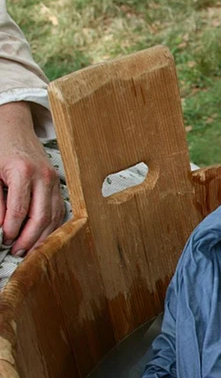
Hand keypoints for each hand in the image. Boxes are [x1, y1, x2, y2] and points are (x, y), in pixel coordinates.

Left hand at [0, 101, 63, 255]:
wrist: (14, 127)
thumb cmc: (0, 147)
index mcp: (23, 172)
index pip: (20, 210)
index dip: (12, 230)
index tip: (4, 240)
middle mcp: (43, 177)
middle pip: (41, 218)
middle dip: (29, 239)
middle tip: (16, 250)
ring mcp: (54, 182)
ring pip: (53, 218)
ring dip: (42, 237)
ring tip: (29, 249)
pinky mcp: (58, 186)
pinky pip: (58, 212)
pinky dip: (51, 228)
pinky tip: (42, 237)